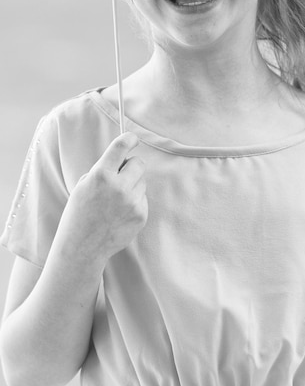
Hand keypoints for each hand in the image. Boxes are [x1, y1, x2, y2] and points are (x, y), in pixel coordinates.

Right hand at [61, 132, 147, 262]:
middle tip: (120, 177)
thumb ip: (102, 170)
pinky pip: (143, 199)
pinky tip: (119, 214)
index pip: (120, 147)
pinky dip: (134, 202)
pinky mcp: (141, 215)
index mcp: (101, 175)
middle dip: (131, 166)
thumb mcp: (84, 186)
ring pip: (142, 181)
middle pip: (138, 163)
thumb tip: (123, 159)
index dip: (129, 139)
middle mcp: (119, 187)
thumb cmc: (79, 213)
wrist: (82, 247)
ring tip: (115, 202)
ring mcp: (132, 202)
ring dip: (132, 186)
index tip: (132, 138)